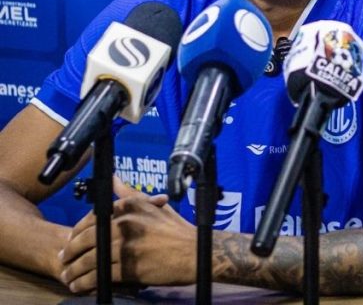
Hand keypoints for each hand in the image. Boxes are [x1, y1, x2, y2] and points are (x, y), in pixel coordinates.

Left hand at [58, 176, 195, 292]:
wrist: (196, 252)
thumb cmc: (177, 230)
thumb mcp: (154, 206)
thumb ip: (129, 193)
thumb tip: (113, 178)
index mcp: (129, 207)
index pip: (92, 219)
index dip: (77, 232)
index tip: (71, 241)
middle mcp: (125, 223)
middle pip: (86, 239)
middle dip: (71, 252)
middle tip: (64, 260)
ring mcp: (126, 246)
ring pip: (90, 259)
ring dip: (75, 270)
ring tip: (69, 277)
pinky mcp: (129, 267)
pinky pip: (100, 276)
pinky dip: (86, 282)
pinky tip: (81, 286)